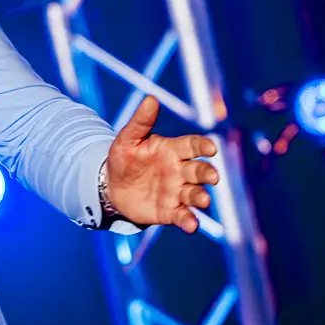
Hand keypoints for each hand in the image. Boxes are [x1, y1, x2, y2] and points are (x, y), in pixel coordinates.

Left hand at [104, 96, 221, 234]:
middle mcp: (179, 171)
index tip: (211, 148)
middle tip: (213, 177)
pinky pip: (182, 216)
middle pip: (199, 170)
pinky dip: (189, 221)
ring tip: (203, 200)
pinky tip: (192, 225)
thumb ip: (141, 121)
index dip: (203, 145)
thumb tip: (151, 98)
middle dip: (207, 173)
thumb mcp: (128, 138)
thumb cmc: (123, 158)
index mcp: (172, 150)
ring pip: (194, 194)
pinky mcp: (169, 211)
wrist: (111, 186)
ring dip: (201, 197)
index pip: (192, 145)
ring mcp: (176, 192)